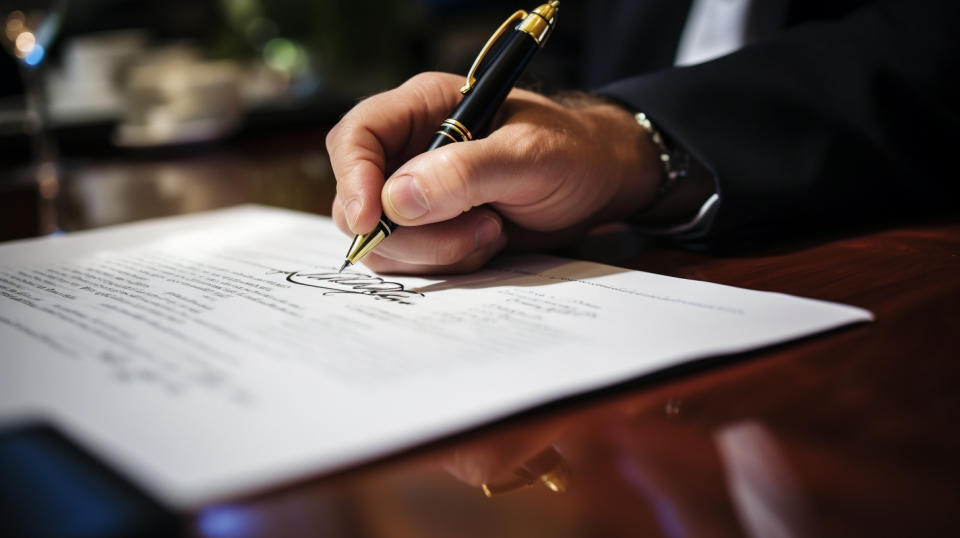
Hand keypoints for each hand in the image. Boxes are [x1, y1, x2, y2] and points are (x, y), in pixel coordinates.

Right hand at [327, 72, 661, 273]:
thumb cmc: (574, 152)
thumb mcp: (530, 156)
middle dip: (414, 232)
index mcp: (424, 109)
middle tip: (482, 228)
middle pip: (362, 201)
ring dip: (438, 251)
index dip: (354, 178)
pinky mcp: (434, 232)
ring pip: (386, 241)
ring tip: (494, 231)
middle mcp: (411, 151)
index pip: (356, 136)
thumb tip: (398, 199)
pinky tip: (492, 242)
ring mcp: (420, 196)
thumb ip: (467, 172)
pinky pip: (415, 262)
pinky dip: (451, 264)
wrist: (602, 184)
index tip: (373, 220)